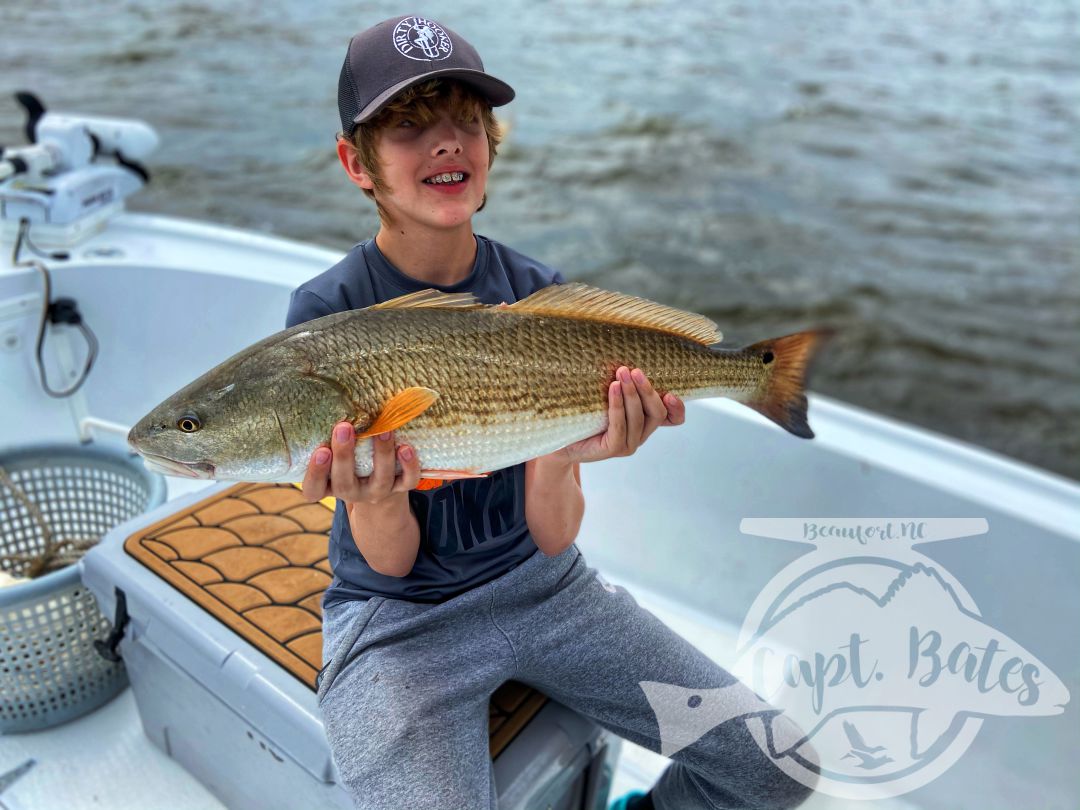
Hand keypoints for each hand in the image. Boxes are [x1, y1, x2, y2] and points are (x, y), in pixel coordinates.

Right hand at [300, 421, 421, 503]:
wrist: (376, 478)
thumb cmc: (347, 455)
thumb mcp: (333, 450)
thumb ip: (330, 435)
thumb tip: (331, 399)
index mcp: (328, 486)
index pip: (313, 489)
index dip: (315, 473)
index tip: (320, 450)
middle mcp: (351, 492)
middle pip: (344, 482)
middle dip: (344, 456)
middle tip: (343, 427)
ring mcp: (376, 492)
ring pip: (380, 480)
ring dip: (381, 454)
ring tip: (383, 430)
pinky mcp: (399, 488)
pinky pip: (407, 482)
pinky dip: (409, 466)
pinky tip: (406, 448)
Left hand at [554, 367, 683, 464]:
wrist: (560, 439)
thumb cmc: (585, 414)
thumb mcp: (606, 396)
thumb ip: (622, 385)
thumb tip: (626, 358)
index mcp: (644, 422)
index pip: (672, 418)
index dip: (677, 408)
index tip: (671, 394)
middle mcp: (640, 435)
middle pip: (656, 413)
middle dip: (647, 390)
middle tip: (634, 371)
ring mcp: (628, 444)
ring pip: (639, 417)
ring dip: (631, 393)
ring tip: (622, 373)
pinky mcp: (614, 449)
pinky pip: (620, 425)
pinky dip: (618, 405)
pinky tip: (613, 388)